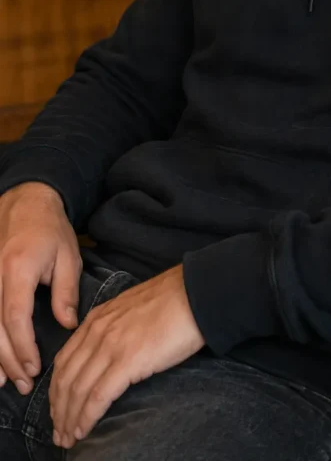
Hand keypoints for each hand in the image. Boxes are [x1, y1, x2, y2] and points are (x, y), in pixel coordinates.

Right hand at [0, 182, 80, 393]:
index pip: (15, 317)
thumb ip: (66, 292)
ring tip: (5, 382)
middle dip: (9, 361)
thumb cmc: (49, 228)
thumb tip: (67, 325)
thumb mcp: (68, 255)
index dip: (23, 347)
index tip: (34, 368)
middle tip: (25, 385)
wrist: (24, 201)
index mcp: (17, 269)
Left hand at [49, 264, 204, 447]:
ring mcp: (111, 345)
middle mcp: (98, 331)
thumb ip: (114, 327)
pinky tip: (83, 430)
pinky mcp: (128, 360)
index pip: (64, 360)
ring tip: (69, 438)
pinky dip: (86, 417)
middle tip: (59, 432)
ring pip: (77, 389)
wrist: (196, 293)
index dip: (57, 389)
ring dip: (69, 418)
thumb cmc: (173, 301)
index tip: (58, 409)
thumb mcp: (131, 309)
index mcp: (98, 318)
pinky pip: (98, 396)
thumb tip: (110, 352)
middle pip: (65, 378)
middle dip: (59, 409)